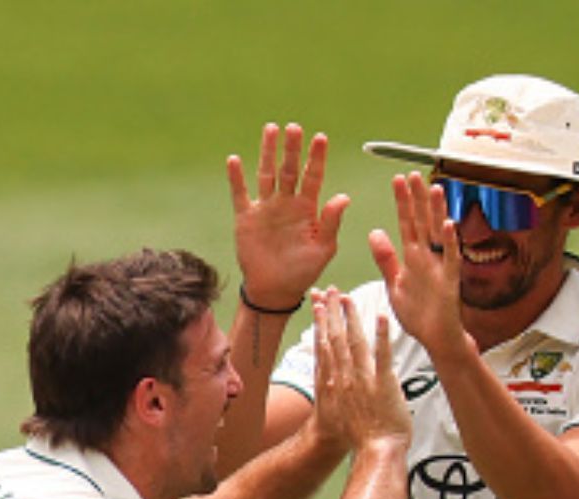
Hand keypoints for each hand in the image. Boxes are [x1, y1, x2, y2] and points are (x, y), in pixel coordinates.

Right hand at [228, 123, 349, 309]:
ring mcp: (266, 208)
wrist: (276, 291)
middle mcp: (287, 203)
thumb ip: (331, 222)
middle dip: (292, 148)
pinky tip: (234, 160)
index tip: (320, 138)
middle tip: (294, 127)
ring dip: (268, 152)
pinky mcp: (246, 218)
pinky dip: (236, 178)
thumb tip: (344, 196)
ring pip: (267, 174)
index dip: (316, 158)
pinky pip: (240, 194)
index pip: (313, 176)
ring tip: (271, 129)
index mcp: (308, 208)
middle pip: (290, 169)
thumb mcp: (324, 248)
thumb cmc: (304, 271)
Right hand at [310, 288, 408, 451]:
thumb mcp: (343, 409)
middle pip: (336, 339)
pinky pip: (383, 355)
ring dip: (351, 318)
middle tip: (330, 291)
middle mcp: (345, 377)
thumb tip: (345, 380)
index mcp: (335, 381)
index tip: (318, 304)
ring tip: (348, 298)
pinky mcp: (383, 383)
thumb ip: (344, 390)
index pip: (325, 345)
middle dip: (332, 313)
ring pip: (355, 342)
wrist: (372, 450)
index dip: (321, 323)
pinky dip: (382, 335)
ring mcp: (363, 379)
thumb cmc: (359, 435)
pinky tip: (381, 316)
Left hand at [367, 172, 473, 361]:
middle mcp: (427, 257)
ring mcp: (440, 267)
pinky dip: (451, 243)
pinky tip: (449, 225)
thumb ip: (386, 258)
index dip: (402, 202)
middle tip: (413, 174)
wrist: (435, 338)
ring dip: (436, 212)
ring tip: (433, 188)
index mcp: (413, 257)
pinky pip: (451, 259)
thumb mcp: (394, 283)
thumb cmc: (417, 313)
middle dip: (417, 198)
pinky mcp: (450, 281)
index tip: (398, 180)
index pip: (406, 223)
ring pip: (438, 234)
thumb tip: (374, 232)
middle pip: (422, 222)